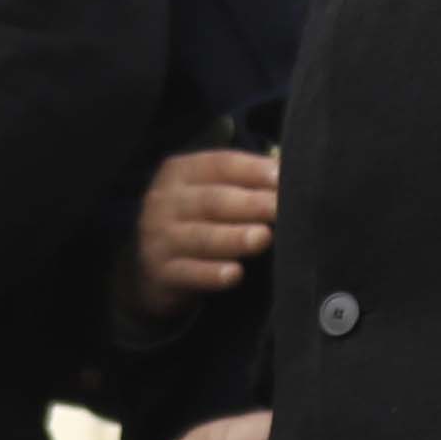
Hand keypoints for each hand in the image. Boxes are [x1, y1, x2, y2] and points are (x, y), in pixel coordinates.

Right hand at [121, 148, 280, 321]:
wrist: (152, 266)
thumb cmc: (198, 220)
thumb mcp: (212, 191)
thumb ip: (245, 179)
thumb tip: (288, 172)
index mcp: (181, 172)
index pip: (220, 165)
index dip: (252, 170)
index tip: (281, 178)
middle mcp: (165, 201)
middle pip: (212, 200)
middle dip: (249, 204)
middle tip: (279, 209)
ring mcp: (159, 238)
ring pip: (201, 237)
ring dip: (233, 237)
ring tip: (262, 238)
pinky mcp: (161, 272)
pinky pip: (188, 273)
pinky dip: (211, 274)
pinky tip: (234, 274)